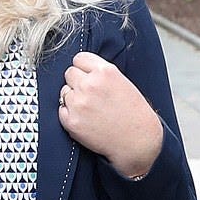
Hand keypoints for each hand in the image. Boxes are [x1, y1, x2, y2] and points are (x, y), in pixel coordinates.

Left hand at [58, 52, 162, 177]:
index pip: (79, 58)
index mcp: (105, 71)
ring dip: (73, 98)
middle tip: (90, 95)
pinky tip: (86, 119)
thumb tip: (81, 69)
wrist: (137, 141)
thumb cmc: (133, 113)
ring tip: (91, 109)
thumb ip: (101, 73)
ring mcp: (78, 103)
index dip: (83, 68)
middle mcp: (90, 84)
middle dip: (77, 82)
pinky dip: (69, 114)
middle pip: (69, 73)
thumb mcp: (122, 82)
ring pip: (64, 91)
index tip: (88, 76)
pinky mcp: (71, 120)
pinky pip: (61, 109)